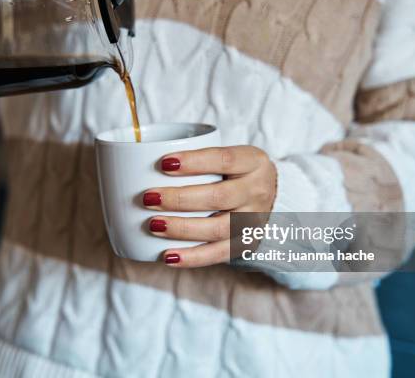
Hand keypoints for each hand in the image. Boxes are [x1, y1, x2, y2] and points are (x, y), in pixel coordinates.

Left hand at [143, 146, 276, 267]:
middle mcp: (257, 191)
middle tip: (148, 198)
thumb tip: (141, 164)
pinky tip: (168, 256)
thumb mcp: (228, 155)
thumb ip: (197, 158)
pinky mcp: (246, 244)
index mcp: (252, 161)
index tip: (163, 163)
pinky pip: (218, 254)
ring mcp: (254, 221)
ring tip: (153, 226)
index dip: (193, 161)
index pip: (224, 159)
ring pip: (218, 228)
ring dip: (182, 228)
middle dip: (179, 198)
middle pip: (218, 197)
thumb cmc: (235, 172)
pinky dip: (192, 257)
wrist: (273, 196)